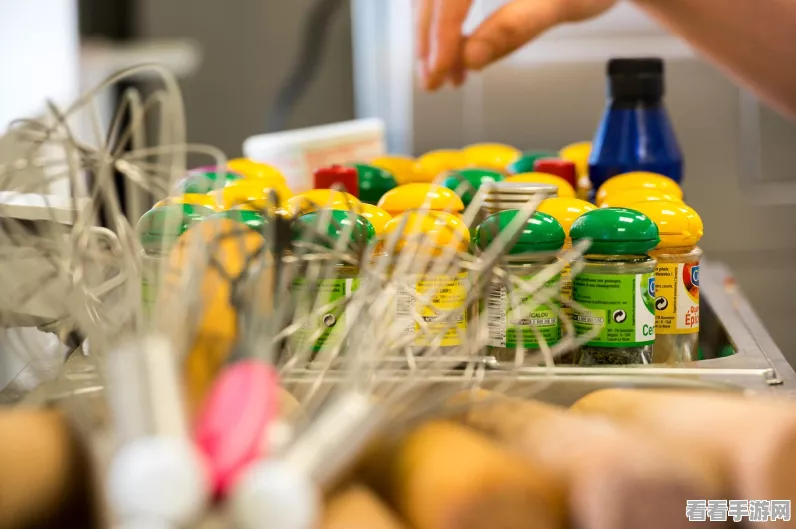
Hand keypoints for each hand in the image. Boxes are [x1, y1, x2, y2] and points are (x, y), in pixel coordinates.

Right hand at [417, 0, 618, 89]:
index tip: (440, 71)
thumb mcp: (566, 2)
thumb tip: (470, 58)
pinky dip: (447, 20)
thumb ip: (516, 27)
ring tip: (447, 73)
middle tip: (432, 80)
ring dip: (433, 32)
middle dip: (429, 36)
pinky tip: (456, 50)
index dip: (441, 33)